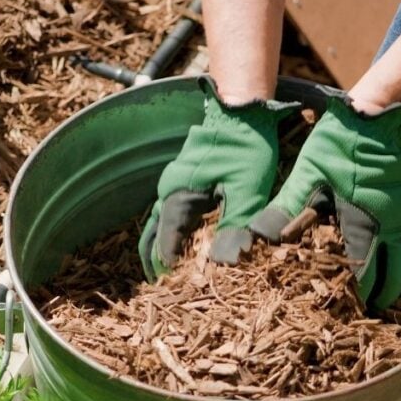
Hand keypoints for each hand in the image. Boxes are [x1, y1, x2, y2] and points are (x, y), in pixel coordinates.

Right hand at [139, 78, 298, 279]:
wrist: (243, 107)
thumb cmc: (246, 146)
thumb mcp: (247, 191)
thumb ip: (235, 229)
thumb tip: (223, 266)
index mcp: (178, 197)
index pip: (166, 247)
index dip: (172, 272)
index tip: (181, 293)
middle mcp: (169, 192)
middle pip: (153, 238)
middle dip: (158, 265)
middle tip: (164, 290)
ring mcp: (174, 183)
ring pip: (159, 225)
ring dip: (161, 249)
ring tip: (166, 274)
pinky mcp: (186, 178)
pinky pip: (171, 212)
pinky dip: (172, 233)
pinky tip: (182, 243)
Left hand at [250, 91, 400, 310]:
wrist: (376, 113)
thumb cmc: (337, 145)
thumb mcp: (305, 176)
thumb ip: (285, 211)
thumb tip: (255, 239)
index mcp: (361, 226)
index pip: (362, 275)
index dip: (355, 296)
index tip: (345, 312)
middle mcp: (389, 226)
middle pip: (394, 273)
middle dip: (383, 294)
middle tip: (371, 309)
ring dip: (398, 274)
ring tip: (387, 291)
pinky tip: (395, 251)